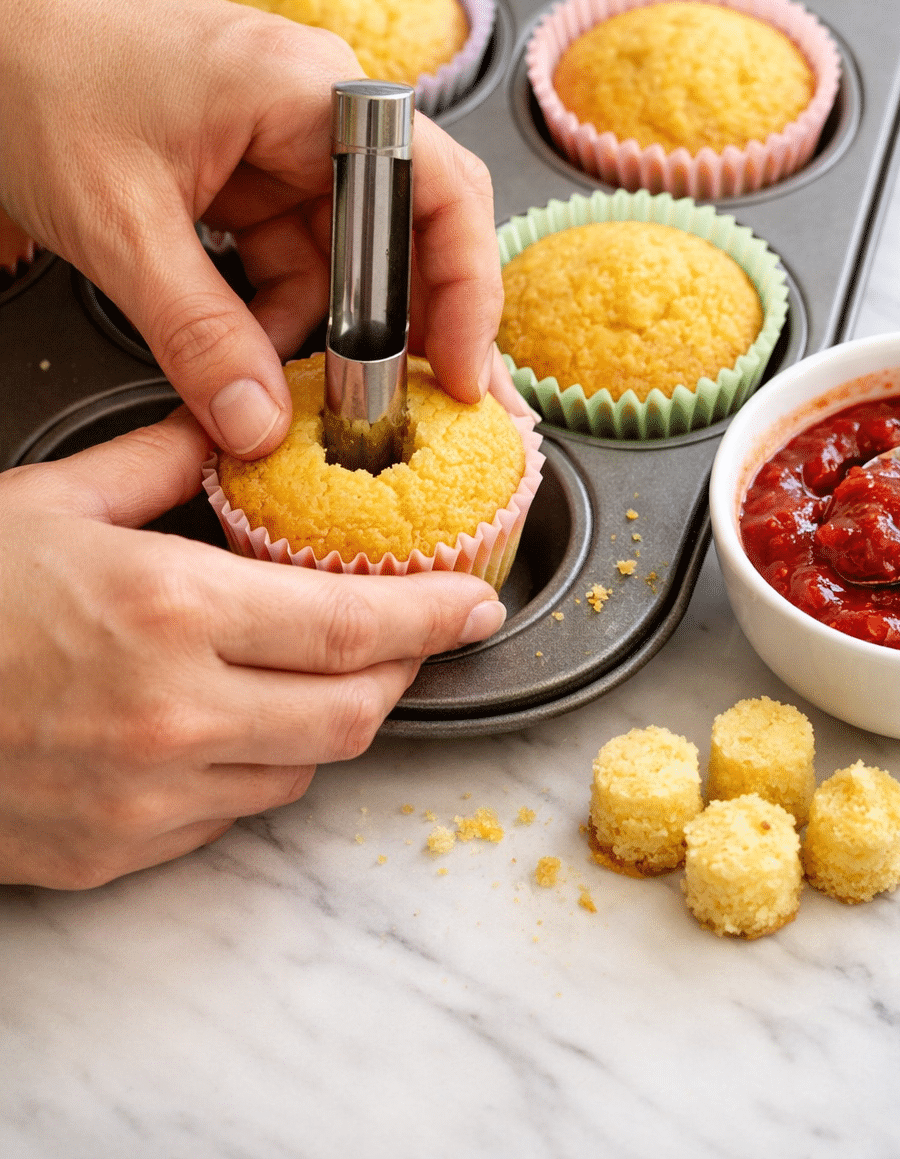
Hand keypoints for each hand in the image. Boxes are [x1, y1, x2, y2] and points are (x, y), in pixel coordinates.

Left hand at [0, 0, 502, 458]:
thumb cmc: (33, 64)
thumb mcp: (120, 224)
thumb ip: (197, 334)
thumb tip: (259, 424)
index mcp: (310, 92)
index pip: (438, 189)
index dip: (468, 288)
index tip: (465, 372)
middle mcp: (313, 110)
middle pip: (404, 230)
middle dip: (401, 325)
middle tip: (402, 406)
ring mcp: (278, 139)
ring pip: (342, 254)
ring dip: (323, 330)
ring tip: (301, 396)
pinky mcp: (240, 168)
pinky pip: (287, 253)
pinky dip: (272, 312)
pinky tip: (247, 356)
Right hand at [0, 410, 505, 888]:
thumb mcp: (50, 499)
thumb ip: (163, 458)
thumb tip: (229, 422)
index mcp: (170, 611)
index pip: (354, 626)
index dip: (435, 614)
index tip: (475, 601)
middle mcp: (174, 717)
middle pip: (353, 711)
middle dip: (403, 670)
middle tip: (416, 631)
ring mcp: (147, 798)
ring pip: (303, 769)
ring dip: (330, 719)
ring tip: (316, 670)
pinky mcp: (116, 852)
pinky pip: (232, 814)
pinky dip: (257, 766)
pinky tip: (231, 721)